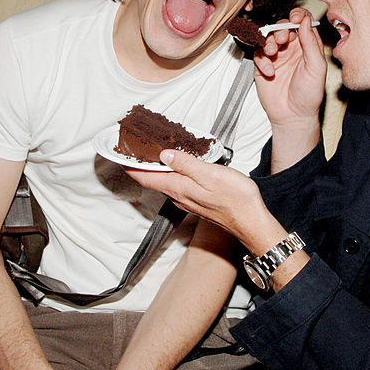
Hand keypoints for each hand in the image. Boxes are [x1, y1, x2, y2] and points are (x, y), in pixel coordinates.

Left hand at [127, 150, 275, 251]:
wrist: (251, 222)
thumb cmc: (236, 200)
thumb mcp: (210, 174)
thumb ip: (185, 164)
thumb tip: (164, 155)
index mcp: (178, 188)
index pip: (144, 176)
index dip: (128, 165)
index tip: (118, 153)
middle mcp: (178, 196)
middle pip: (151, 179)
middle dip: (139, 164)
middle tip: (133, 147)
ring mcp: (187, 200)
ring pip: (163, 182)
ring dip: (154, 168)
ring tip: (151, 152)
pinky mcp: (197, 201)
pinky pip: (175, 185)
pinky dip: (169, 173)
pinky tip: (176, 165)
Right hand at [253, 9, 326, 127]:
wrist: (293, 116)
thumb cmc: (309, 95)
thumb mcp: (316, 67)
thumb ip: (311, 43)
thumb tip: (306, 21)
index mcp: (307, 47)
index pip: (302, 23)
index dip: (298, 16)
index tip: (295, 17)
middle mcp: (292, 49)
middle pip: (283, 28)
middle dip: (281, 29)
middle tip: (282, 38)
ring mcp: (277, 57)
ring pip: (268, 39)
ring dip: (269, 42)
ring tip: (273, 52)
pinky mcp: (263, 67)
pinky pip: (258, 55)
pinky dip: (262, 61)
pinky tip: (269, 71)